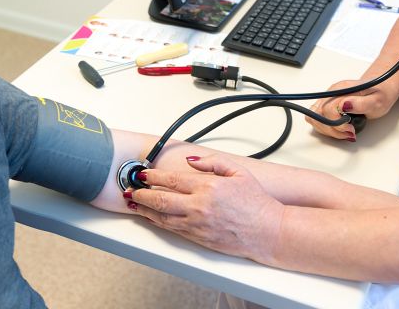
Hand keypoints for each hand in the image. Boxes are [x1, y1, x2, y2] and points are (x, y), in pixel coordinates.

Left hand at [124, 155, 283, 263]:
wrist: (268, 231)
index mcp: (208, 187)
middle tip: (130, 189)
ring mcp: (197, 224)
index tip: (143, 174)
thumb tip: (192, 160)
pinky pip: (172, 229)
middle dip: (141, 194)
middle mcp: (199, 206)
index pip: (172, 180)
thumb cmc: (256, 203)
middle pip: (161, 200)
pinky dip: (158, 222)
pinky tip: (151, 217)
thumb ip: (212, 163)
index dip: (153, 176)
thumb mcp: (238, 172)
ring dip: (145, 210)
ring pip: (163, 217)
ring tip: (133, 203)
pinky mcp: (198, 238)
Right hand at [306, 78, 398, 139]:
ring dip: (327, 130)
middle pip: (317, 115)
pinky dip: (325, 128)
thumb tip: (344, 105)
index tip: (350, 129)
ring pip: (313, 118)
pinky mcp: (326, 105)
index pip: (327, 109)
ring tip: (344, 132)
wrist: (380, 87)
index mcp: (341, 89)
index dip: (337, 123)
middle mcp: (330, 93)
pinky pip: (316, 119)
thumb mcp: (377, 100)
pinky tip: (338, 129)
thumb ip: (361, 103)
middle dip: (332, 129)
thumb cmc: (380, 94)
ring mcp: (327, 99)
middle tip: (348, 132)